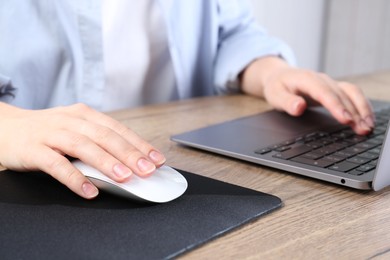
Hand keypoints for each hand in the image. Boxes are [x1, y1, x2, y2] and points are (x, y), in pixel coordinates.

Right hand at [0, 103, 165, 198]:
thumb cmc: (46, 131)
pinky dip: (74, 177)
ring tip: (125, 178)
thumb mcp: (74, 130)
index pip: (118, 129)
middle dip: (130, 154)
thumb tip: (129, 163)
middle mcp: (71, 120)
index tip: (157, 159)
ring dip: (107, 163)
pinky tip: (89, 190)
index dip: (139, 144)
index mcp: (85, 115)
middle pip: (106, 136)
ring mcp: (52, 133)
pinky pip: (56, 164)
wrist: (4, 126)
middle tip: (148, 170)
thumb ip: (97, 142)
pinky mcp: (33, 149)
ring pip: (84, 146)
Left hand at [241, 57, 374, 134]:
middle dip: (354, 112)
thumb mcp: (275, 95)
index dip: (336, 106)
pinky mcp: (334, 89)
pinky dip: (361, 107)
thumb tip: (299, 107)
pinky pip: (352, 95)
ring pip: (351, 93)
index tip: (346, 119)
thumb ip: (287, 102)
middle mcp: (322, 79)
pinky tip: (366, 120)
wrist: (279, 76)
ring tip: (367, 127)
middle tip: (362, 129)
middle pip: (342, 94)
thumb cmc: (277, 86)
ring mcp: (330, 83)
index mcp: (307, 79)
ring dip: (362, 109)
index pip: (324, 92)